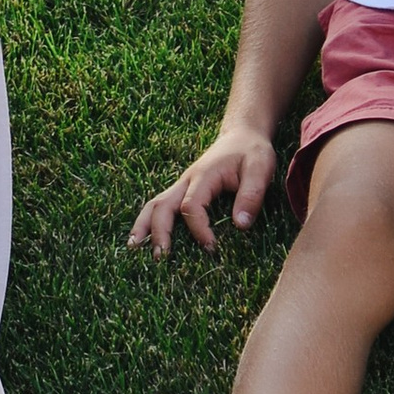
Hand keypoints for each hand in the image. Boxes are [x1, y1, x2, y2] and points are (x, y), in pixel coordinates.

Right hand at [127, 122, 280, 256]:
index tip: (211, 247)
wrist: (242, 135)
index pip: (191, 206)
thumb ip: (252, 195)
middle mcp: (187, 181)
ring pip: (155, 204)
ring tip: (133, 248)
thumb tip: (240, 225)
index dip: (198, 229)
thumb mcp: (260, 168)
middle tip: (159, 258)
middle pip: (162, 205)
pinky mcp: (184, 191)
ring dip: (144, 225)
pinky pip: (163, 206)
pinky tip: (146, 239)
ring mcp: (183, 185)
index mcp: (204, 176)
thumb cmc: (251, 152)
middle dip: (157, 231)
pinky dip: (151, 221)